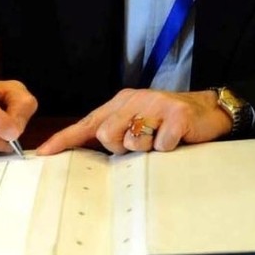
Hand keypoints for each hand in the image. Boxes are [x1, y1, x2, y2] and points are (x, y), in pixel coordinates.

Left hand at [36, 88, 231, 154]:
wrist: (210, 111)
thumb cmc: (170, 122)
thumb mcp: (139, 122)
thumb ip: (116, 133)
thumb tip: (85, 154)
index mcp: (123, 101)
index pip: (88, 122)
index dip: (65, 139)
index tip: (44, 154)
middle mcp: (137, 99)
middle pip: (107, 133)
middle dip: (121, 146)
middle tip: (142, 143)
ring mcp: (157, 105)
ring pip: (132, 141)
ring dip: (146, 149)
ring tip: (160, 140)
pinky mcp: (176, 115)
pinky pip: (159, 145)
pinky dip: (167, 149)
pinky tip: (176, 140)